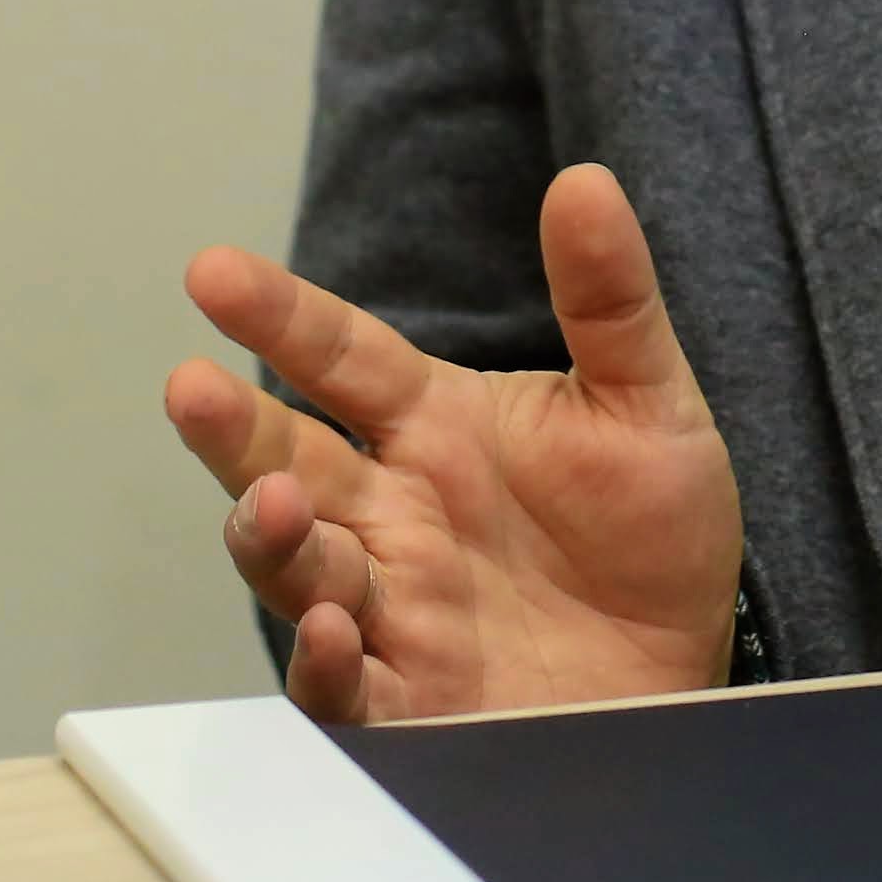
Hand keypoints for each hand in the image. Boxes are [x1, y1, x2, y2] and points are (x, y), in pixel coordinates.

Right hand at [161, 163, 744, 720]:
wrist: (690, 666)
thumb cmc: (654, 531)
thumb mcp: (649, 403)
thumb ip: (610, 301)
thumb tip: (585, 181)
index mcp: (435, 427)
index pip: (340, 357)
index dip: (279, 316)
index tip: (211, 271)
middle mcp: (395, 512)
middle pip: (288, 460)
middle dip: (233, 430)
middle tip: (190, 389)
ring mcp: (395, 607)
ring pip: (298, 569)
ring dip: (271, 538)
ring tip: (271, 499)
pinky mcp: (413, 700)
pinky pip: (345, 687)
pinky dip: (327, 661)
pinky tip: (333, 626)